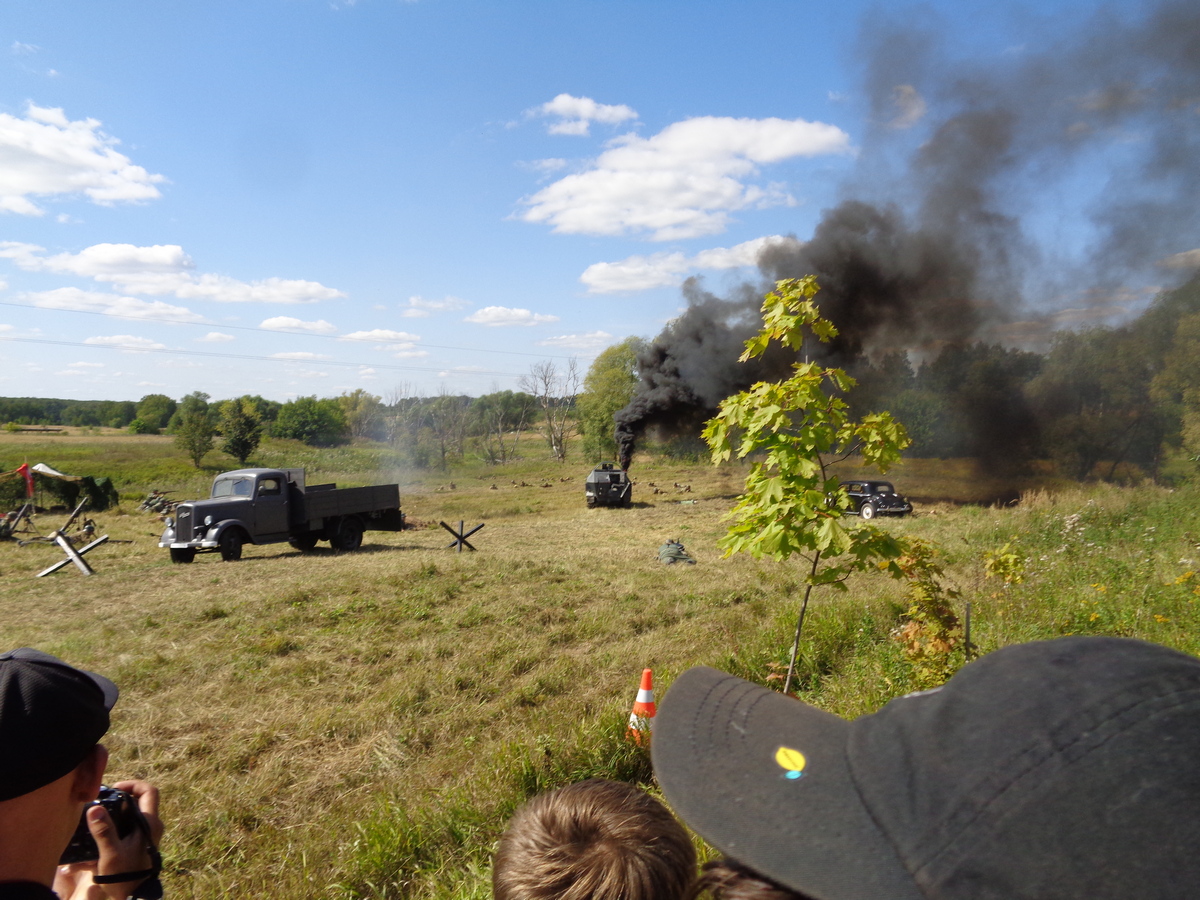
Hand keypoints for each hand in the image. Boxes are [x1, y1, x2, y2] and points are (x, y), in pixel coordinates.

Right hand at [53, 781, 162, 899]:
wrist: (132, 896)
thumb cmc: (124, 875)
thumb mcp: (111, 853)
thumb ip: (103, 831)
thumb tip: (95, 809)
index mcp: (149, 823)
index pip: (149, 791)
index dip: (133, 784)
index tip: (114, 789)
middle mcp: (151, 826)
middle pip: (138, 801)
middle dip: (118, 799)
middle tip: (100, 802)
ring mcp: (145, 834)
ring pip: (130, 815)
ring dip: (113, 815)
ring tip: (94, 820)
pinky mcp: (137, 843)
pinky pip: (126, 829)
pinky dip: (112, 829)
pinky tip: (94, 839)